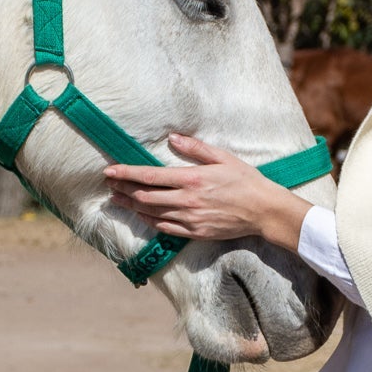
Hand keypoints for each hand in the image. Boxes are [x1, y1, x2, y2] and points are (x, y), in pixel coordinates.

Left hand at [103, 133, 311, 250]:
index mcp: (191, 179)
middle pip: (144, 197)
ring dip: (131, 207)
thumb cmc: (245, 181)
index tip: (110, 172)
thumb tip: (173, 138)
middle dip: (123, 190)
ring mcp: (189, 219)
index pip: (149, 176)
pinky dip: (150, 222)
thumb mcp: (222, 157)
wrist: (263, 211)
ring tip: (117, 200)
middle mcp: (186, 201)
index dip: (126, 174)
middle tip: (109, 186)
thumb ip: (195, 148)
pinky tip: (142, 216)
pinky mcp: (195, 232)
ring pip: (152, 214)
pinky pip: (165, 229)